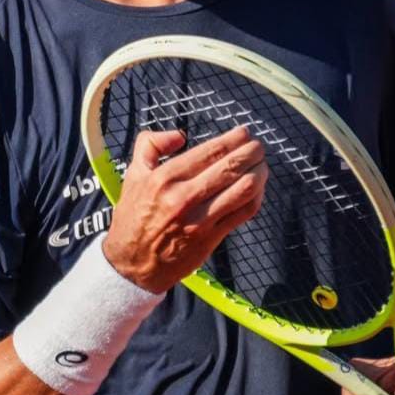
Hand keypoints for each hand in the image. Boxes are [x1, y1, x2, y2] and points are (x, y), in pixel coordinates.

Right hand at [101, 125, 266, 292]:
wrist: (132, 262)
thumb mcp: (132, 173)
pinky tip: (257, 189)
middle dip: (250, 152)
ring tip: (262, 164)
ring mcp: (200, 219)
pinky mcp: (211, 238)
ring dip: (259, 173)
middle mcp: (183, 197)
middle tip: (258, 146)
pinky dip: (256, 198)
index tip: (244, 132)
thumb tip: (179, 135)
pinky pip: (243, 213)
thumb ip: (150, 144)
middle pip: (230, 168)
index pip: (209, 152)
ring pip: (242, 190)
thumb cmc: (134, 215)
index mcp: (164, 178)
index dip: (233, 139)